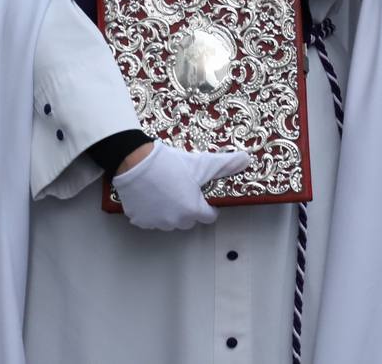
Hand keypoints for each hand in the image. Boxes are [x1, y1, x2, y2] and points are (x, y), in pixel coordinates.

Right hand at [111, 141, 250, 230]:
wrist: (135, 161)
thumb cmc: (169, 164)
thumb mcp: (201, 163)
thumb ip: (225, 165)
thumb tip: (246, 160)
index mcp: (193, 210)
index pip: (209, 216)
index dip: (208, 205)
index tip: (202, 194)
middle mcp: (176, 221)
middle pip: (189, 220)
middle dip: (189, 208)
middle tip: (183, 188)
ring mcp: (156, 222)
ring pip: (169, 220)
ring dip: (170, 210)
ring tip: (166, 189)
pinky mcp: (139, 220)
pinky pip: (150, 220)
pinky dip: (151, 211)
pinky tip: (150, 195)